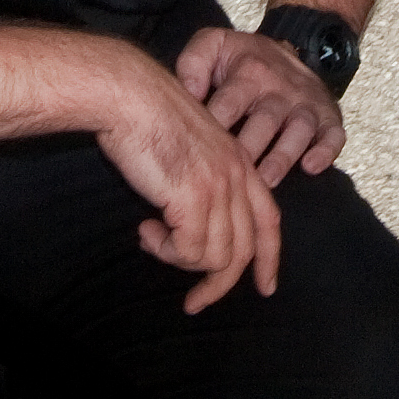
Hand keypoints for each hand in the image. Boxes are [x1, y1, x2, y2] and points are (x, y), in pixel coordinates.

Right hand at [89, 53, 284, 313]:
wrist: (129, 94)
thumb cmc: (146, 116)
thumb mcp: (190, 148)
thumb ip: (202, 181)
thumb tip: (190, 224)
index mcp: (240, 162)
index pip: (269, 219)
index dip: (269, 258)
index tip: (266, 287)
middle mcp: (237, 175)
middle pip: (245, 249)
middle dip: (220, 284)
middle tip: (195, 303)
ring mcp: (218, 187)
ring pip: (215, 257)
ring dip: (179, 260)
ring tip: (152, 238)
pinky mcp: (194, 198)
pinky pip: (188, 251)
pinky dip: (164, 250)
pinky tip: (145, 229)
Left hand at [173, 22, 344, 183]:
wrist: (293, 45)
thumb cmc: (244, 58)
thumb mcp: (215, 45)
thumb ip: (193, 63)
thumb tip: (189, 94)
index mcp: (249, 72)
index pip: (229, 104)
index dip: (213, 129)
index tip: (198, 153)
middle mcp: (280, 88)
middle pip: (265, 122)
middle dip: (248, 150)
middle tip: (230, 177)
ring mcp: (306, 104)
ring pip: (299, 131)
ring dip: (283, 157)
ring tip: (266, 181)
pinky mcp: (329, 117)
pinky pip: (333, 135)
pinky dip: (326, 152)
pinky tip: (311, 167)